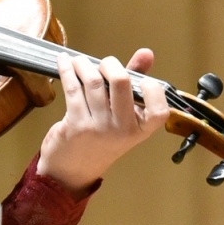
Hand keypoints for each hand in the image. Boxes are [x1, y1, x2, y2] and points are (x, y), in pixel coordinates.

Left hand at [35, 48, 169, 196]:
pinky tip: (64, 62)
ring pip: (93, 82)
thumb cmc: (99, 140)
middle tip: (103, 64)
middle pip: (121, 82)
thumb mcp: (121, 118)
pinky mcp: (75, 124)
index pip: (159, 110)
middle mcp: (122, 129)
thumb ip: (134, 85)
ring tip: (79, 62)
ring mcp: (98, 127)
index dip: (153, 89)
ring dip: (83, 65)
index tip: (141, 79)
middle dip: (110, 64)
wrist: (72, 171)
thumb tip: (147, 53)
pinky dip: (67, 70)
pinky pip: (73, 88)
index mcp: (139, 130)